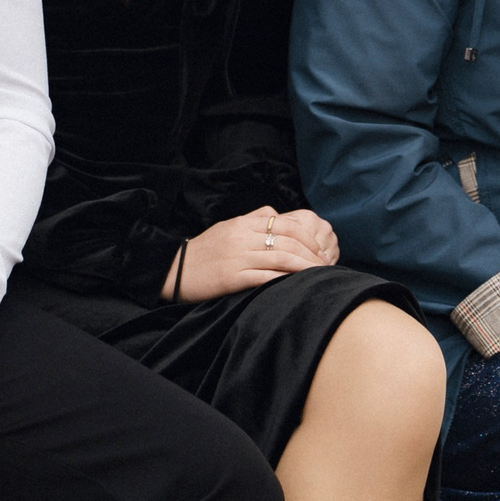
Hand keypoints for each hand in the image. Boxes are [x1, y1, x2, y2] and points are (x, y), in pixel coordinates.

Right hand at [164, 206, 336, 302]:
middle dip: (312, 253)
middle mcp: (243, 237)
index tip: (319, 250)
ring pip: (282, 257)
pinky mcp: (233, 277)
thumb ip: (252, 220)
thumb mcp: (227, 228)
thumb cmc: (203, 252)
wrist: (173, 270)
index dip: (308, 237)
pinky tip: (298, 285)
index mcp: (243, 223)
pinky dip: (286, 279)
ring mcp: (238, 257)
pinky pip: (266, 276)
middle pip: (289, 240)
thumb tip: (276, 215)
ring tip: (319, 276)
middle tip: (326, 265)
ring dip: (306, 267)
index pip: (286, 223)